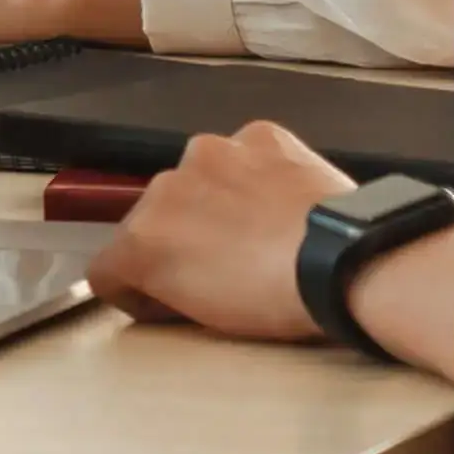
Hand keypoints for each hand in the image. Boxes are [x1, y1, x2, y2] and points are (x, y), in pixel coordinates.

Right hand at [87, 120, 352, 347]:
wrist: (344, 260)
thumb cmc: (279, 299)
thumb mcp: (203, 317)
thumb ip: (166, 287)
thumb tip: (165, 282)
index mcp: (142, 238)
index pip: (108, 267)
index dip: (136, 291)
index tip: (165, 301)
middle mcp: (165, 185)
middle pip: (153, 218)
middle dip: (178, 240)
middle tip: (222, 272)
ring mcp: (214, 153)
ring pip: (198, 180)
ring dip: (215, 202)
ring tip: (260, 235)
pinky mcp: (258, 136)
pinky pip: (244, 156)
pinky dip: (256, 176)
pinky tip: (283, 204)